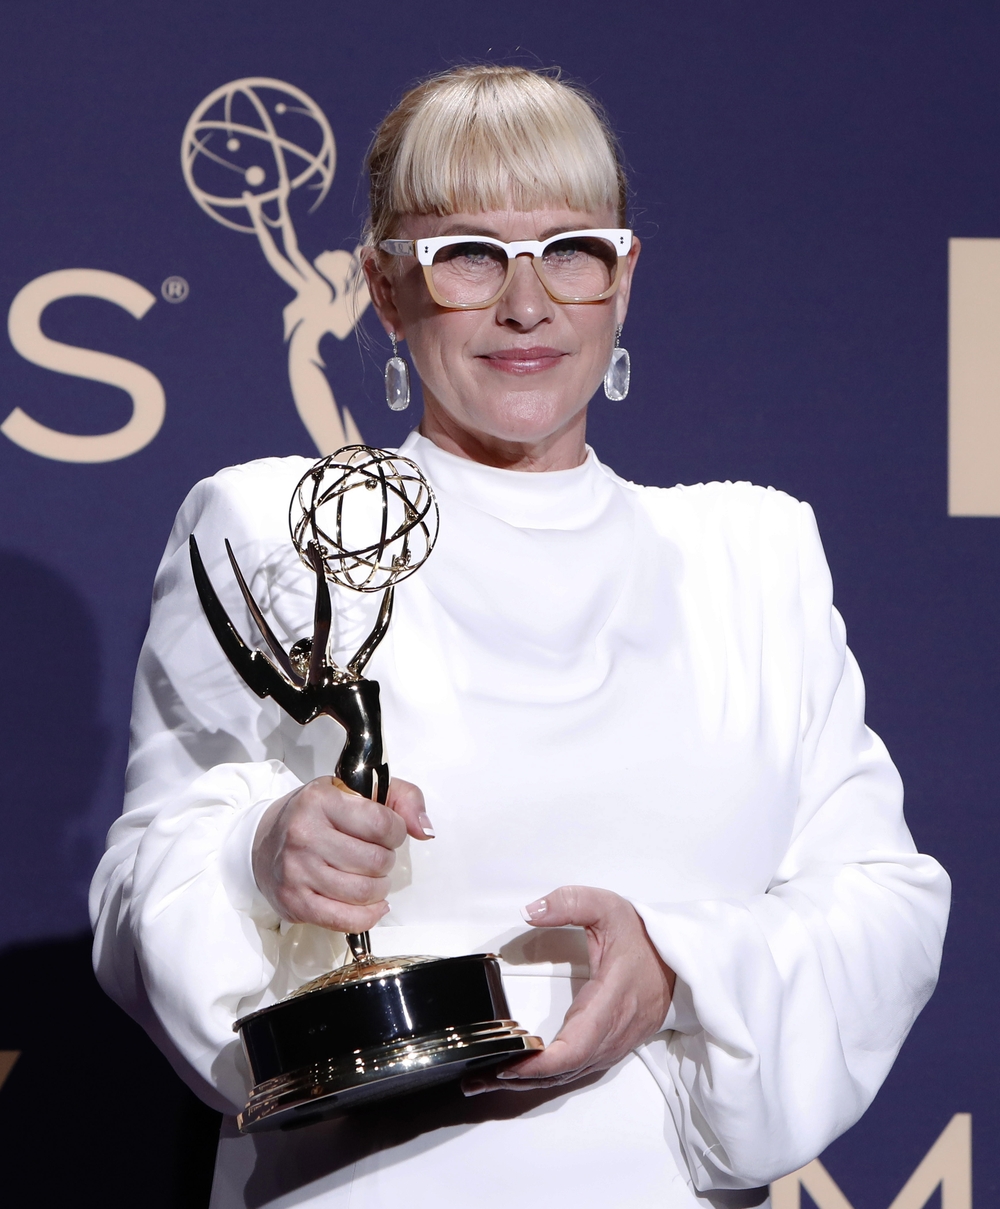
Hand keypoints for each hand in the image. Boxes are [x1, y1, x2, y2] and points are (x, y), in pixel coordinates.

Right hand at [251, 776, 432, 931]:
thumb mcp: (357, 790)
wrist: (264, 840)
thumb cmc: (318, 815)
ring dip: (379, 889)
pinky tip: (372, 905)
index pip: (382, 824)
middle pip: (375, 862)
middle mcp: (304, 835)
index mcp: (321, 801)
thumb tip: (425, 830)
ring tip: (371, 878)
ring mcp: (297, 871)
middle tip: (376, 856)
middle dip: (386, 862)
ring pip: (364, 893)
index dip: (396, 832)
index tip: (388, 832)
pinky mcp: (295, 902)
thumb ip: (403, 798)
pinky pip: (346, 920)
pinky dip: (368, 916)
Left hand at [464, 886, 674, 1094]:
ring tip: (487, 1077)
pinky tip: (519, 1073)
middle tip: (479, 1074)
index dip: (540, 1063)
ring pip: (568, 1075)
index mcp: (610, 1000)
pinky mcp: (609, 1048)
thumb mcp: (606, 907)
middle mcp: (611, 1032)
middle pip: (564, 1070)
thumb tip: (530, 911)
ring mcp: (612, 1045)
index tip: (508, 1062)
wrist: (678, 960)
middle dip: (521, 1077)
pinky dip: (546, 1076)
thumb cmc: (641, 937)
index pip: (575, 1047)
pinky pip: (576, 1070)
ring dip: (529, 1081)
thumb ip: (568, 903)